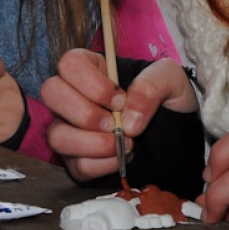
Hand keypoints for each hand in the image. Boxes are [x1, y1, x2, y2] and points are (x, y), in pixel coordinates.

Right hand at [40, 50, 197, 181]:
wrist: (177, 135)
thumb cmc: (168, 99)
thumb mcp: (171, 80)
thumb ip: (152, 85)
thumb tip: (128, 119)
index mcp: (92, 69)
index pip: (69, 64)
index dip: (91, 83)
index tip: (120, 99)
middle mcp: (74, 97)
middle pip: (51, 94)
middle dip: (85, 114)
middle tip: (114, 124)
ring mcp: (71, 129)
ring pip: (56, 135)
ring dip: (91, 144)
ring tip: (122, 144)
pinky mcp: (78, 159)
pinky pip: (76, 165)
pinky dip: (101, 165)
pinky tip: (121, 158)